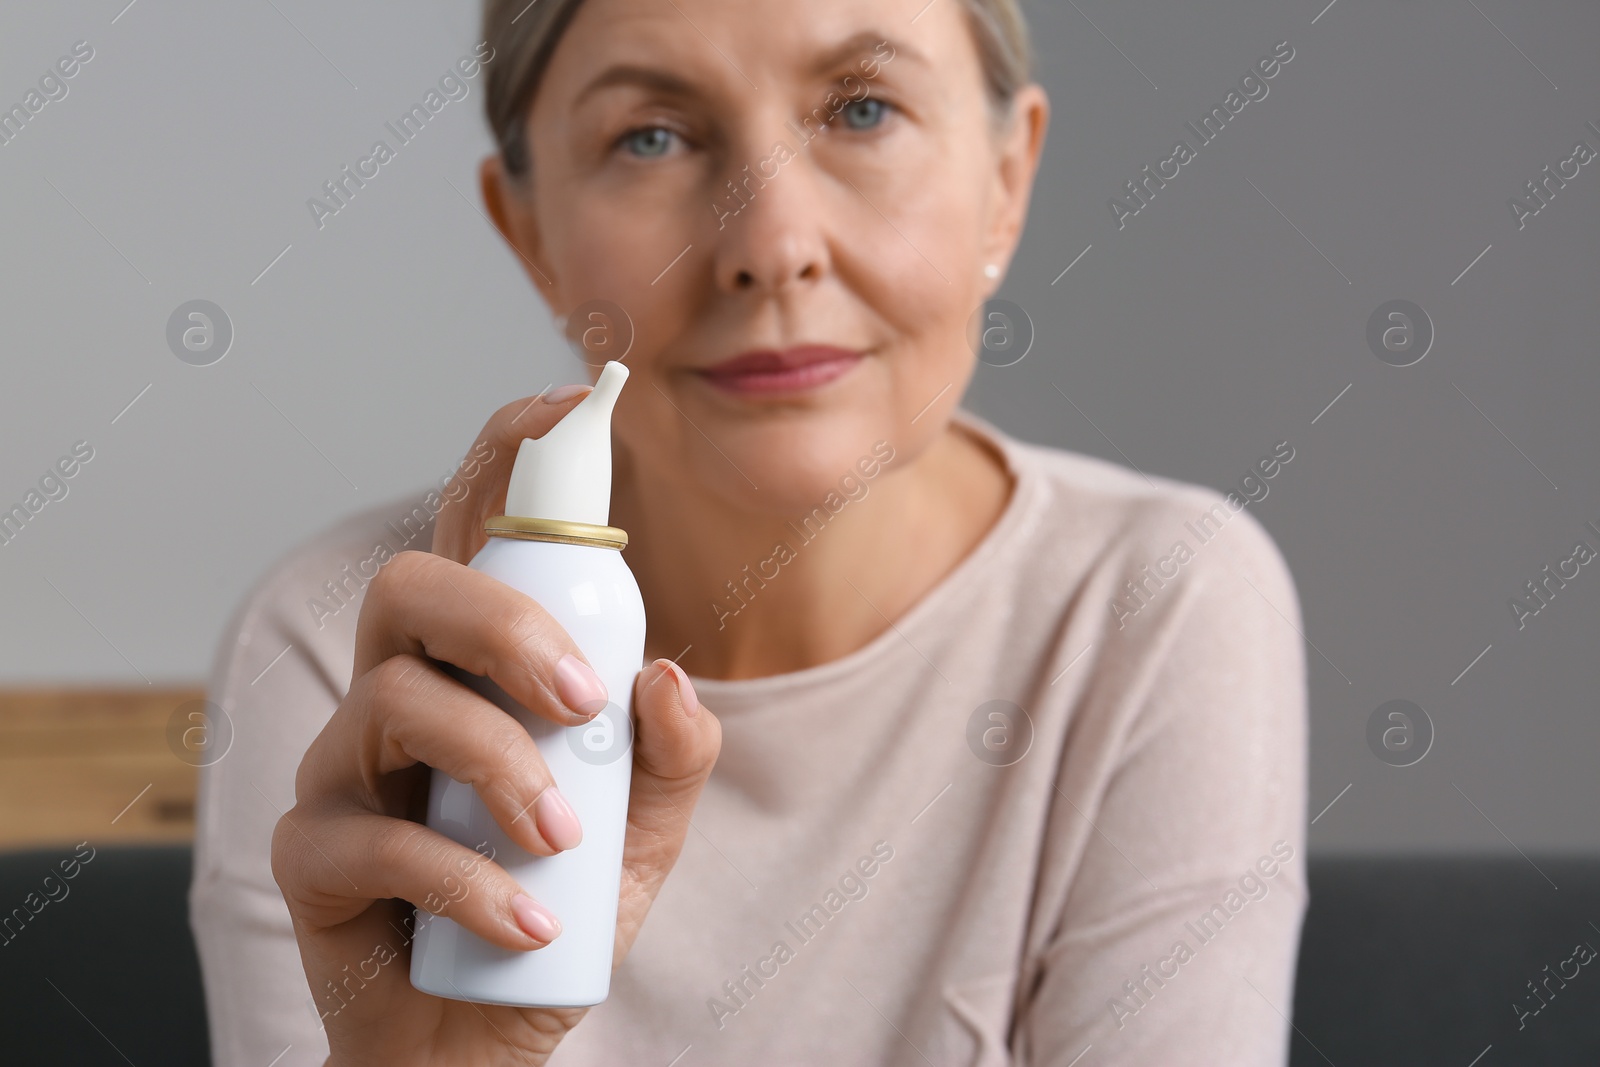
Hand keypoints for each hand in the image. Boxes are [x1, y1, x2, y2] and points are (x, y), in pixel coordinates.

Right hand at [272, 388, 720, 1065]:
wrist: (483, 1035)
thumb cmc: (555, 910)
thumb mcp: (644, 837)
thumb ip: (670, 757)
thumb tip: (665, 674)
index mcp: (475, 672)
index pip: (475, 538)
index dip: (506, 456)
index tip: (570, 402)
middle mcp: (396, 695)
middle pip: (411, 589)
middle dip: (504, 624)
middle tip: (582, 703)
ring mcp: (342, 771)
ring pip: (392, 703)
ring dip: (496, 765)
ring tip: (563, 845)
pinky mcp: (309, 857)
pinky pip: (373, 840)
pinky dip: (466, 879)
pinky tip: (530, 923)